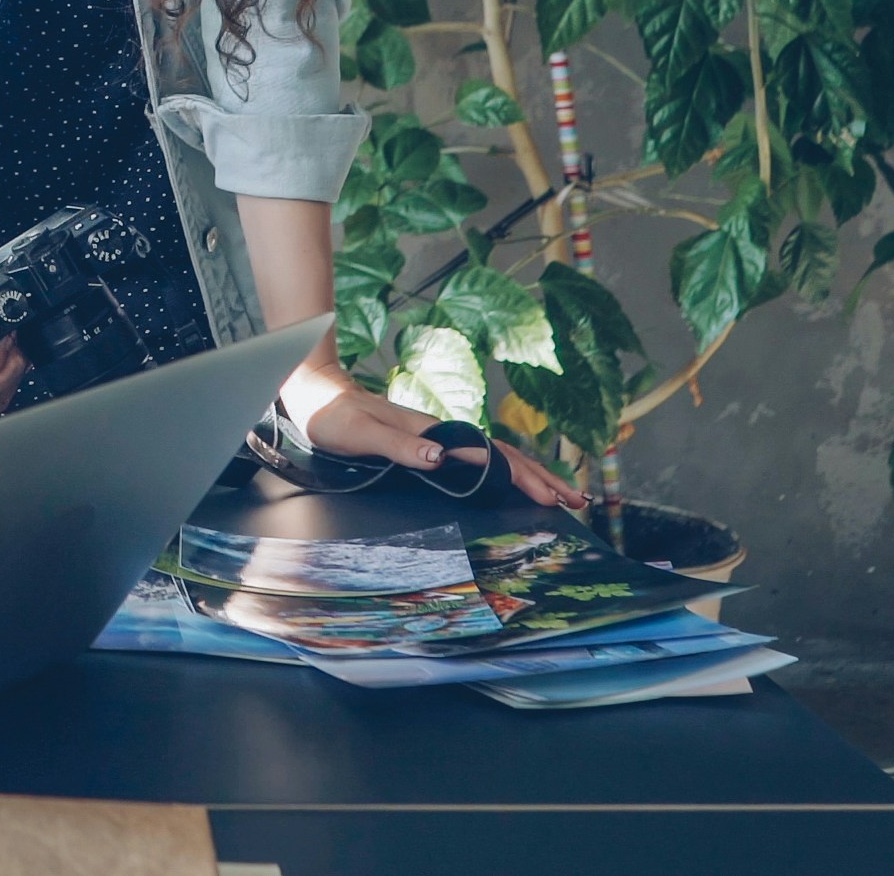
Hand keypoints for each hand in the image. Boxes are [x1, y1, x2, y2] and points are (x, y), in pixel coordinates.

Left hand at [302, 385, 590, 510]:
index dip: (526, 478)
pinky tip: (512, 479)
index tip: (555, 498)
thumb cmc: (335, 417)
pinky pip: (480, 456)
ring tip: (559, 493)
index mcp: (435, 432)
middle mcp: (443, 432)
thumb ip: (400, 446)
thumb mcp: (363, 435)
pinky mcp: (429, 439)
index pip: (494, 456)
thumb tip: (441, 457)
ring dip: (530, 473)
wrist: (315, 391)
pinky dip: (505, 469)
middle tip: (578, 502)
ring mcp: (439, 435)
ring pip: (497, 454)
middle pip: (506, 454)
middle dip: (543, 478)